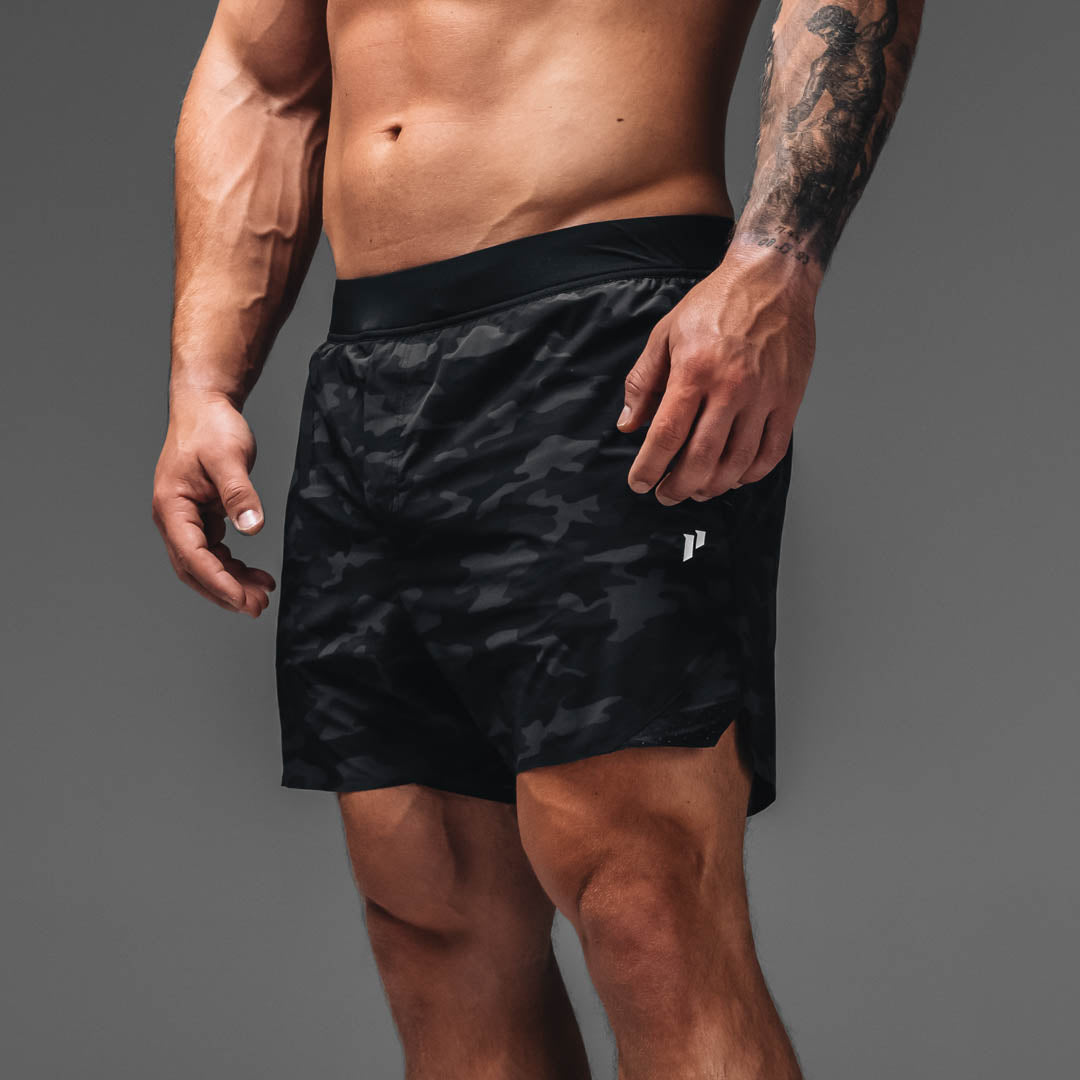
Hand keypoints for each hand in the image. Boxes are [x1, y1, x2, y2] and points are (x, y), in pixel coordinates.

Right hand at [152, 390, 275, 615]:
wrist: (205, 406)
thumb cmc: (212, 427)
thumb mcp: (229, 457)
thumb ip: (239, 494)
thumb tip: (252, 528)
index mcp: (170, 506)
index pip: (192, 556)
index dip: (217, 581)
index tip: (242, 599)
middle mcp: (172, 518)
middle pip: (194, 569)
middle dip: (224, 591)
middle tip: (257, 607)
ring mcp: (184, 519)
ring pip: (205, 564)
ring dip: (231, 582)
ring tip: (262, 595)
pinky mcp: (200, 517)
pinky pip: (213, 551)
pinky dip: (232, 566)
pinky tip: (255, 574)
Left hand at [617, 248, 817, 502]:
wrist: (772, 278)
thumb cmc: (716, 303)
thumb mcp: (665, 334)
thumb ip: (643, 381)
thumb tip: (628, 424)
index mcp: (694, 370)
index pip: (667, 434)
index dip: (650, 466)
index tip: (639, 483)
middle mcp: (731, 387)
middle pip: (701, 457)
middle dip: (678, 486)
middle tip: (666, 495)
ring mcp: (763, 397)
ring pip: (737, 462)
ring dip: (713, 486)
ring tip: (697, 491)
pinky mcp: (788, 400)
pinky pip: (771, 451)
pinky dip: (751, 473)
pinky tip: (734, 477)